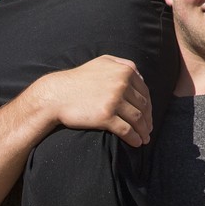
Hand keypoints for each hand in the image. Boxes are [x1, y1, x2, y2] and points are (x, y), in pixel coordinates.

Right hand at [32, 55, 151, 145]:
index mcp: (125, 71)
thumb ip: (122, 64)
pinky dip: (134, 138)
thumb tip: (140, 75)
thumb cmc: (78, 79)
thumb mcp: (102, 62)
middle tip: (148, 130)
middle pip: (143, 106)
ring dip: (143, 131)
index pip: (144, 92)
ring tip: (144, 139)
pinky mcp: (106, 116)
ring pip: (137, 119)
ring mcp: (114, 100)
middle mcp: (122, 83)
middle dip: (148, 120)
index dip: (149, 106)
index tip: (148, 116)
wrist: (56, 95)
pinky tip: (136, 143)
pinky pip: (126, 130)